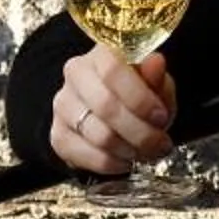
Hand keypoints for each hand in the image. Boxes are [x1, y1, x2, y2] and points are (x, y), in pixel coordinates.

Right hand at [50, 46, 176, 174]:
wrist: (112, 114)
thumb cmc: (137, 95)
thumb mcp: (155, 84)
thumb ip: (156, 77)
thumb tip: (156, 62)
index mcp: (100, 54)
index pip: (113, 71)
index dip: (140, 98)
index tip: (161, 117)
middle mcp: (75, 75)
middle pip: (105, 106)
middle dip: (140, 132)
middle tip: (160, 144)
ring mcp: (63, 105)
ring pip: (98, 135)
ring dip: (129, 150)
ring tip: (146, 152)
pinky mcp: (58, 135)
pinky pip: (87, 156)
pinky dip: (112, 163)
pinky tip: (125, 160)